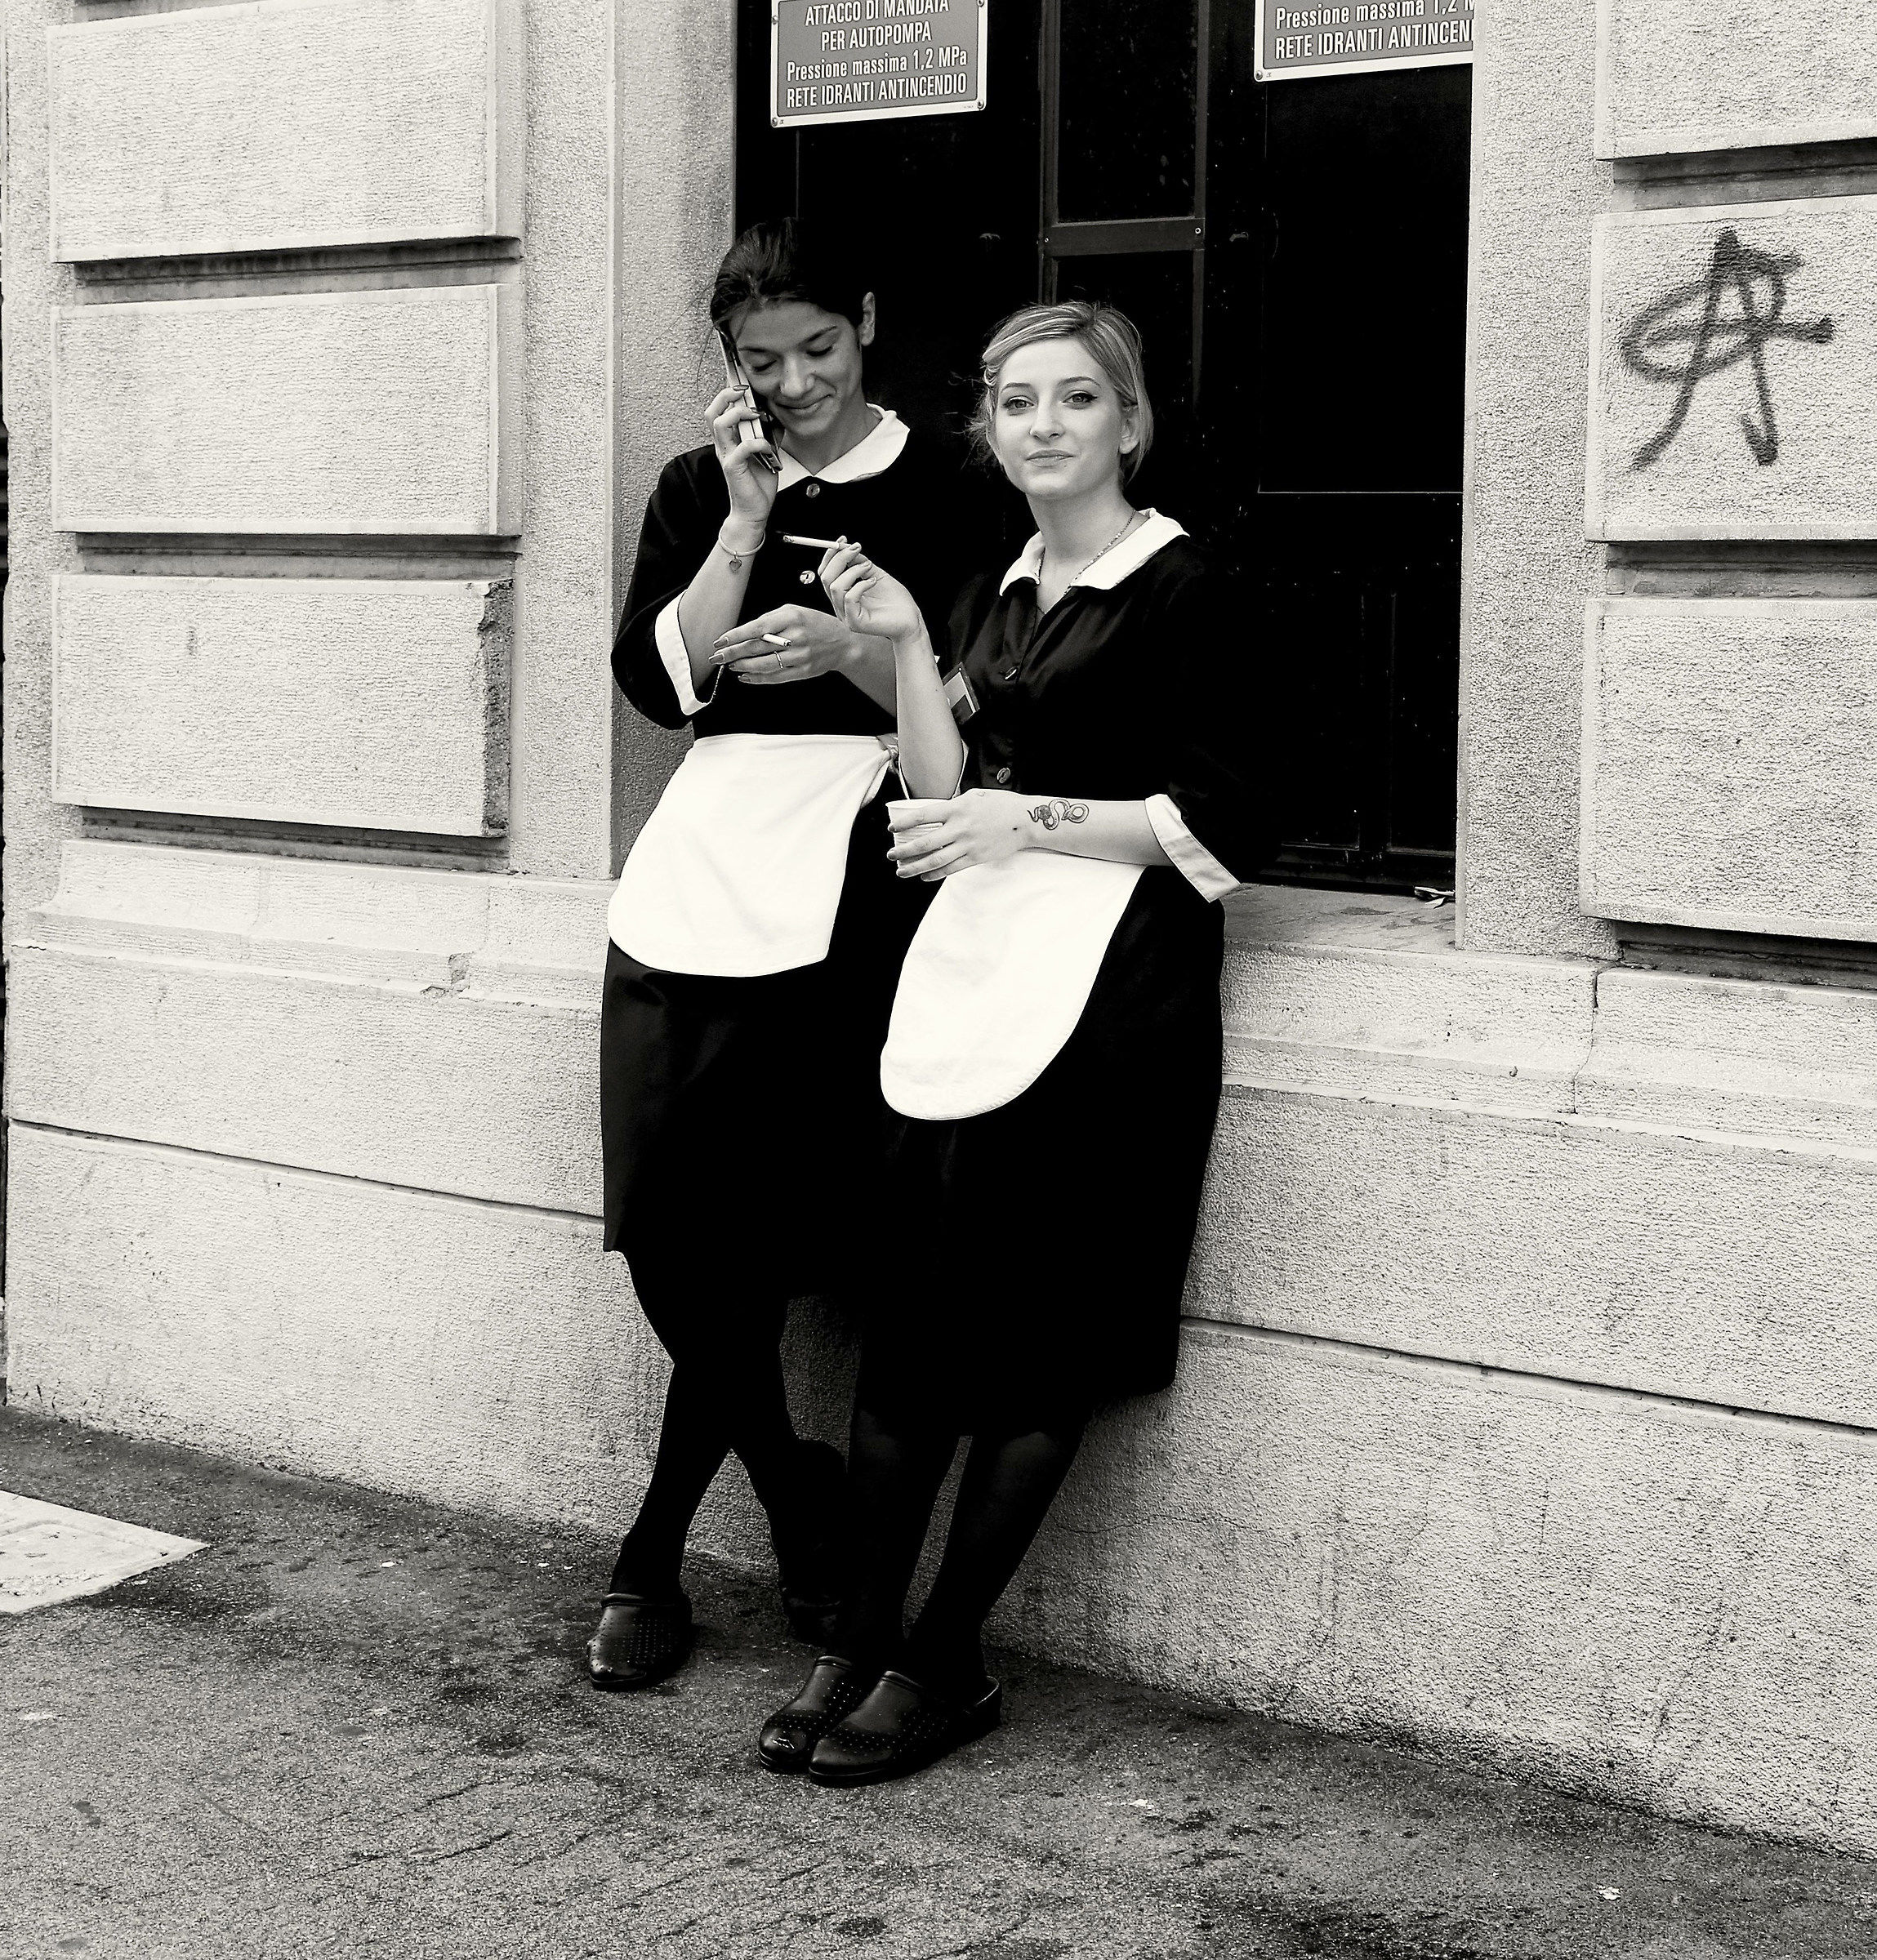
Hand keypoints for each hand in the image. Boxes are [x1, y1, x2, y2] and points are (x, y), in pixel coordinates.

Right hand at [707, 384, 778, 531]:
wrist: (754, 511)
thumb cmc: (757, 484)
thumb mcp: (767, 453)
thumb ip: (768, 435)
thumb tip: (776, 417)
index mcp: (728, 440)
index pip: (718, 410)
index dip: (726, 393)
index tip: (741, 383)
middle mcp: (723, 446)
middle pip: (712, 412)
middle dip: (726, 396)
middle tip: (744, 392)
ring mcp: (726, 455)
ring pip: (720, 424)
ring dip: (739, 414)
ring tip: (756, 416)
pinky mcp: (733, 468)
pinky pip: (742, 447)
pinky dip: (758, 442)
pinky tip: (768, 447)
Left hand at [708, 606, 863, 685]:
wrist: (843, 643)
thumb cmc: (816, 624)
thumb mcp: (795, 611)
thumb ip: (771, 619)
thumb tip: (745, 632)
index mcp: (791, 618)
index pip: (757, 628)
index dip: (735, 636)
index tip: (720, 641)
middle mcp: (795, 637)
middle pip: (757, 647)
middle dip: (733, 653)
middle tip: (717, 656)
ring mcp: (800, 656)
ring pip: (764, 664)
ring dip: (743, 666)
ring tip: (730, 665)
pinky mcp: (803, 671)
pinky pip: (775, 677)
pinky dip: (757, 678)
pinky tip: (745, 677)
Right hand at [820, 539, 925, 645]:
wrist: (910, 620)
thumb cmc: (895, 600)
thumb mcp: (875, 574)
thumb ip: (859, 563)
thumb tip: (846, 546)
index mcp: (842, 594)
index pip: (825, 573)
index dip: (830, 555)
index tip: (843, 540)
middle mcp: (840, 605)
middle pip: (826, 578)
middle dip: (839, 558)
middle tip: (857, 548)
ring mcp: (846, 615)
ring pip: (835, 587)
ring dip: (853, 571)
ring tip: (869, 567)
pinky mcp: (855, 623)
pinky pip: (848, 599)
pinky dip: (861, 585)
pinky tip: (874, 582)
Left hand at [887, 789, 1030, 881]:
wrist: (1025, 821)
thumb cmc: (1000, 805)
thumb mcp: (974, 796)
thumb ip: (953, 805)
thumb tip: (935, 813)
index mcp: (957, 808)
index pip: (923, 816)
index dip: (904, 823)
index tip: (892, 829)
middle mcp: (960, 827)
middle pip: (925, 843)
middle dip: (904, 851)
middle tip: (891, 855)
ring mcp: (968, 845)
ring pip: (935, 860)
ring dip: (915, 867)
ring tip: (901, 871)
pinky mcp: (976, 857)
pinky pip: (951, 869)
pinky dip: (935, 874)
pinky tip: (924, 876)